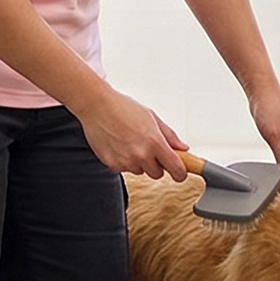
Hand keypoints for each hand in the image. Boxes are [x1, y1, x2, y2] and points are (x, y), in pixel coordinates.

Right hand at [76, 86, 191, 179]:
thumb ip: (169, 135)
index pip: (176, 169)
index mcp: (155, 142)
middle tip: (150, 149)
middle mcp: (141, 155)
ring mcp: (126, 161)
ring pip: (140, 171)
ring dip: (140, 162)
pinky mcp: (112, 164)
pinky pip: (125, 169)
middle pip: (158, 174)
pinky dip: (125, 161)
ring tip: (131, 142)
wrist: (97, 106)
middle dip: (157, 164)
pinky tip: (120, 145)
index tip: (180, 173)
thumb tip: (183, 148)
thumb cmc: (123, 107)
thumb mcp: (152, 117)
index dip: (180, 173)